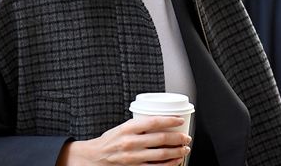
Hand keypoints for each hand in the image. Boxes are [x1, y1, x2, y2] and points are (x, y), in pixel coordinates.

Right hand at [56, 116, 191, 165]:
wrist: (94, 157)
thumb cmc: (110, 141)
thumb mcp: (122, 127)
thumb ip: (140, 124)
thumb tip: (162, 121)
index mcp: (128, 128)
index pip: (154, 122)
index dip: (170, 120)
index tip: (180, 120)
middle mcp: (131, 143)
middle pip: (161, 139)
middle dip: (178, 138)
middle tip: (186, 137)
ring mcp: (133, 158)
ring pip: (161, 155)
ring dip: (177, 152)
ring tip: (184, 149)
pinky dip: (168, 165)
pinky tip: (175, 161)